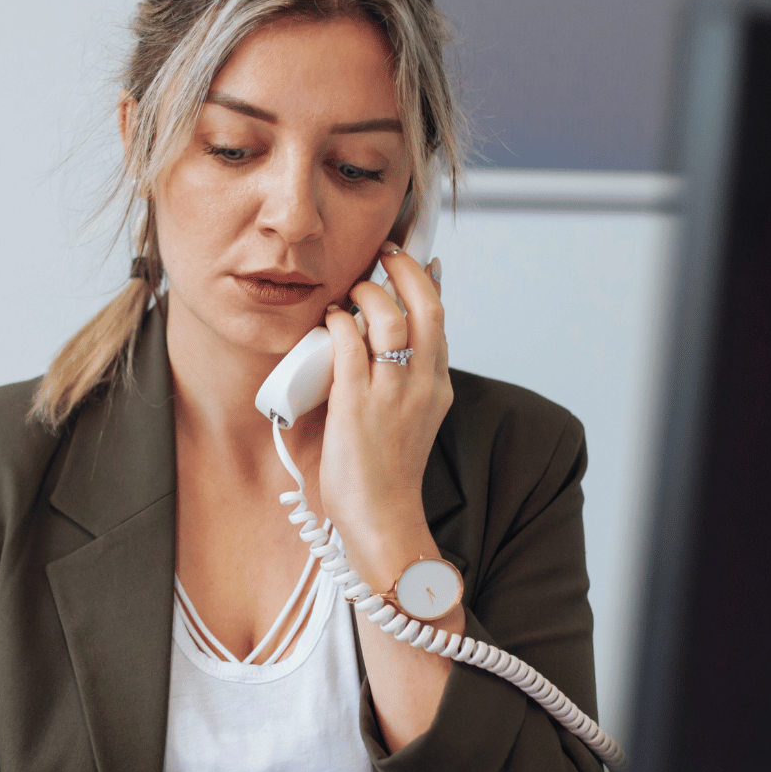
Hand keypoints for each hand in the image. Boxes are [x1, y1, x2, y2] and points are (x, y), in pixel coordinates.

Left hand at [318, 245, 451, 592]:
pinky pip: (348, 345)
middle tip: (385, 255)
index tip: (420, 261)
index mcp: (436, 387)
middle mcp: (421, 384)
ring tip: (351, 293)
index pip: (439, 321)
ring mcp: (391, 393)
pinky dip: (339, 323)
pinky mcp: (357, 404)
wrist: (382, 517)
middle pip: (425, 307)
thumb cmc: (386, 473)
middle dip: (405, 270)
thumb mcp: (411, 419)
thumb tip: (383, 343)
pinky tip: (331, 319)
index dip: (428, 284)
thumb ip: (403, 381)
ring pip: (388, 319)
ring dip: (367, 294)